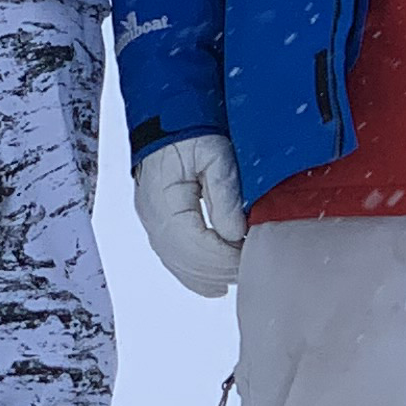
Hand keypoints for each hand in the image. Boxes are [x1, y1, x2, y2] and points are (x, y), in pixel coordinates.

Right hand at [135, 132, 247, 298]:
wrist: (168, 120)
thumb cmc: (191, 133)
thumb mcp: (215, 154)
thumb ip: (225, 195)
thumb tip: (235, 235)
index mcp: (163, 200)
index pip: (194, 244)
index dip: (225, 257)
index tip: (252, 256)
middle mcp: (152, 218)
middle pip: (186, 261)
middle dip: (222, 270)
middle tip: (252, 268)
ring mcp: (152, 224)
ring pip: (179, 266)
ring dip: (211, 276)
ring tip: (239, 275)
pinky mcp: (158, 225)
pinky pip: (174, 260)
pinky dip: (196, 276)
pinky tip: (216, 285)